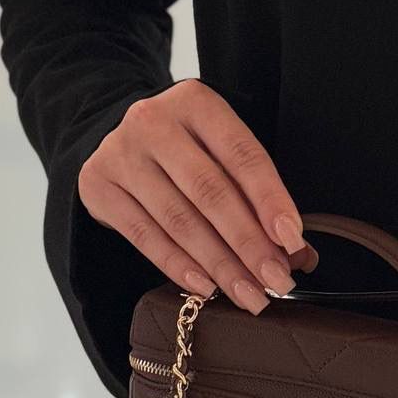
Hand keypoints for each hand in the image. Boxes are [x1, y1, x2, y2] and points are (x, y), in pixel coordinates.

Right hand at [77, 78, 318, 313]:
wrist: (118, 140)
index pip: (242, 155)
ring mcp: (120, 153)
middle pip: (210, 191)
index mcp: (196, 102)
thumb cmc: (187, 152)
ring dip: (220, 265)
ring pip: (179, 219)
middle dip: (248, 243)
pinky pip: (145, 236)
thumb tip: (299, 256)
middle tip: (277, 281)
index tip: (293, 241)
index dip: (271, 200)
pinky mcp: (97, 186)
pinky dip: (179, 266)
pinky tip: (206, 288)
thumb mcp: (221, 154)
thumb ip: (257, 197)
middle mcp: (153, 121)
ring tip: (249, 295)